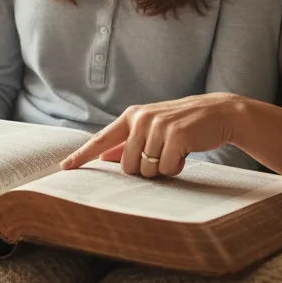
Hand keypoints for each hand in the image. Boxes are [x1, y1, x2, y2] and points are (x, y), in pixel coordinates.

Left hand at [60, 93, 247, 177]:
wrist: (217, 113)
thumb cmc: (182, 124)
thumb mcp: (152, 128)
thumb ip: (127, 142)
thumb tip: (103, 157)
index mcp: (132, 116)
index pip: (101, 139)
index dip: (82, 155)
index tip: (64, 167)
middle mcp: (141, 119)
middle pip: (127, 165)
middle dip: (145, 168)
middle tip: (162, 154)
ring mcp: (158, 126)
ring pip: (147, 170)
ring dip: (162, 168)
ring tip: (175, 151)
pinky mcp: (176, 135)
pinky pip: (167, 168)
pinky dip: (177, 167)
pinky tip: (185, 152)